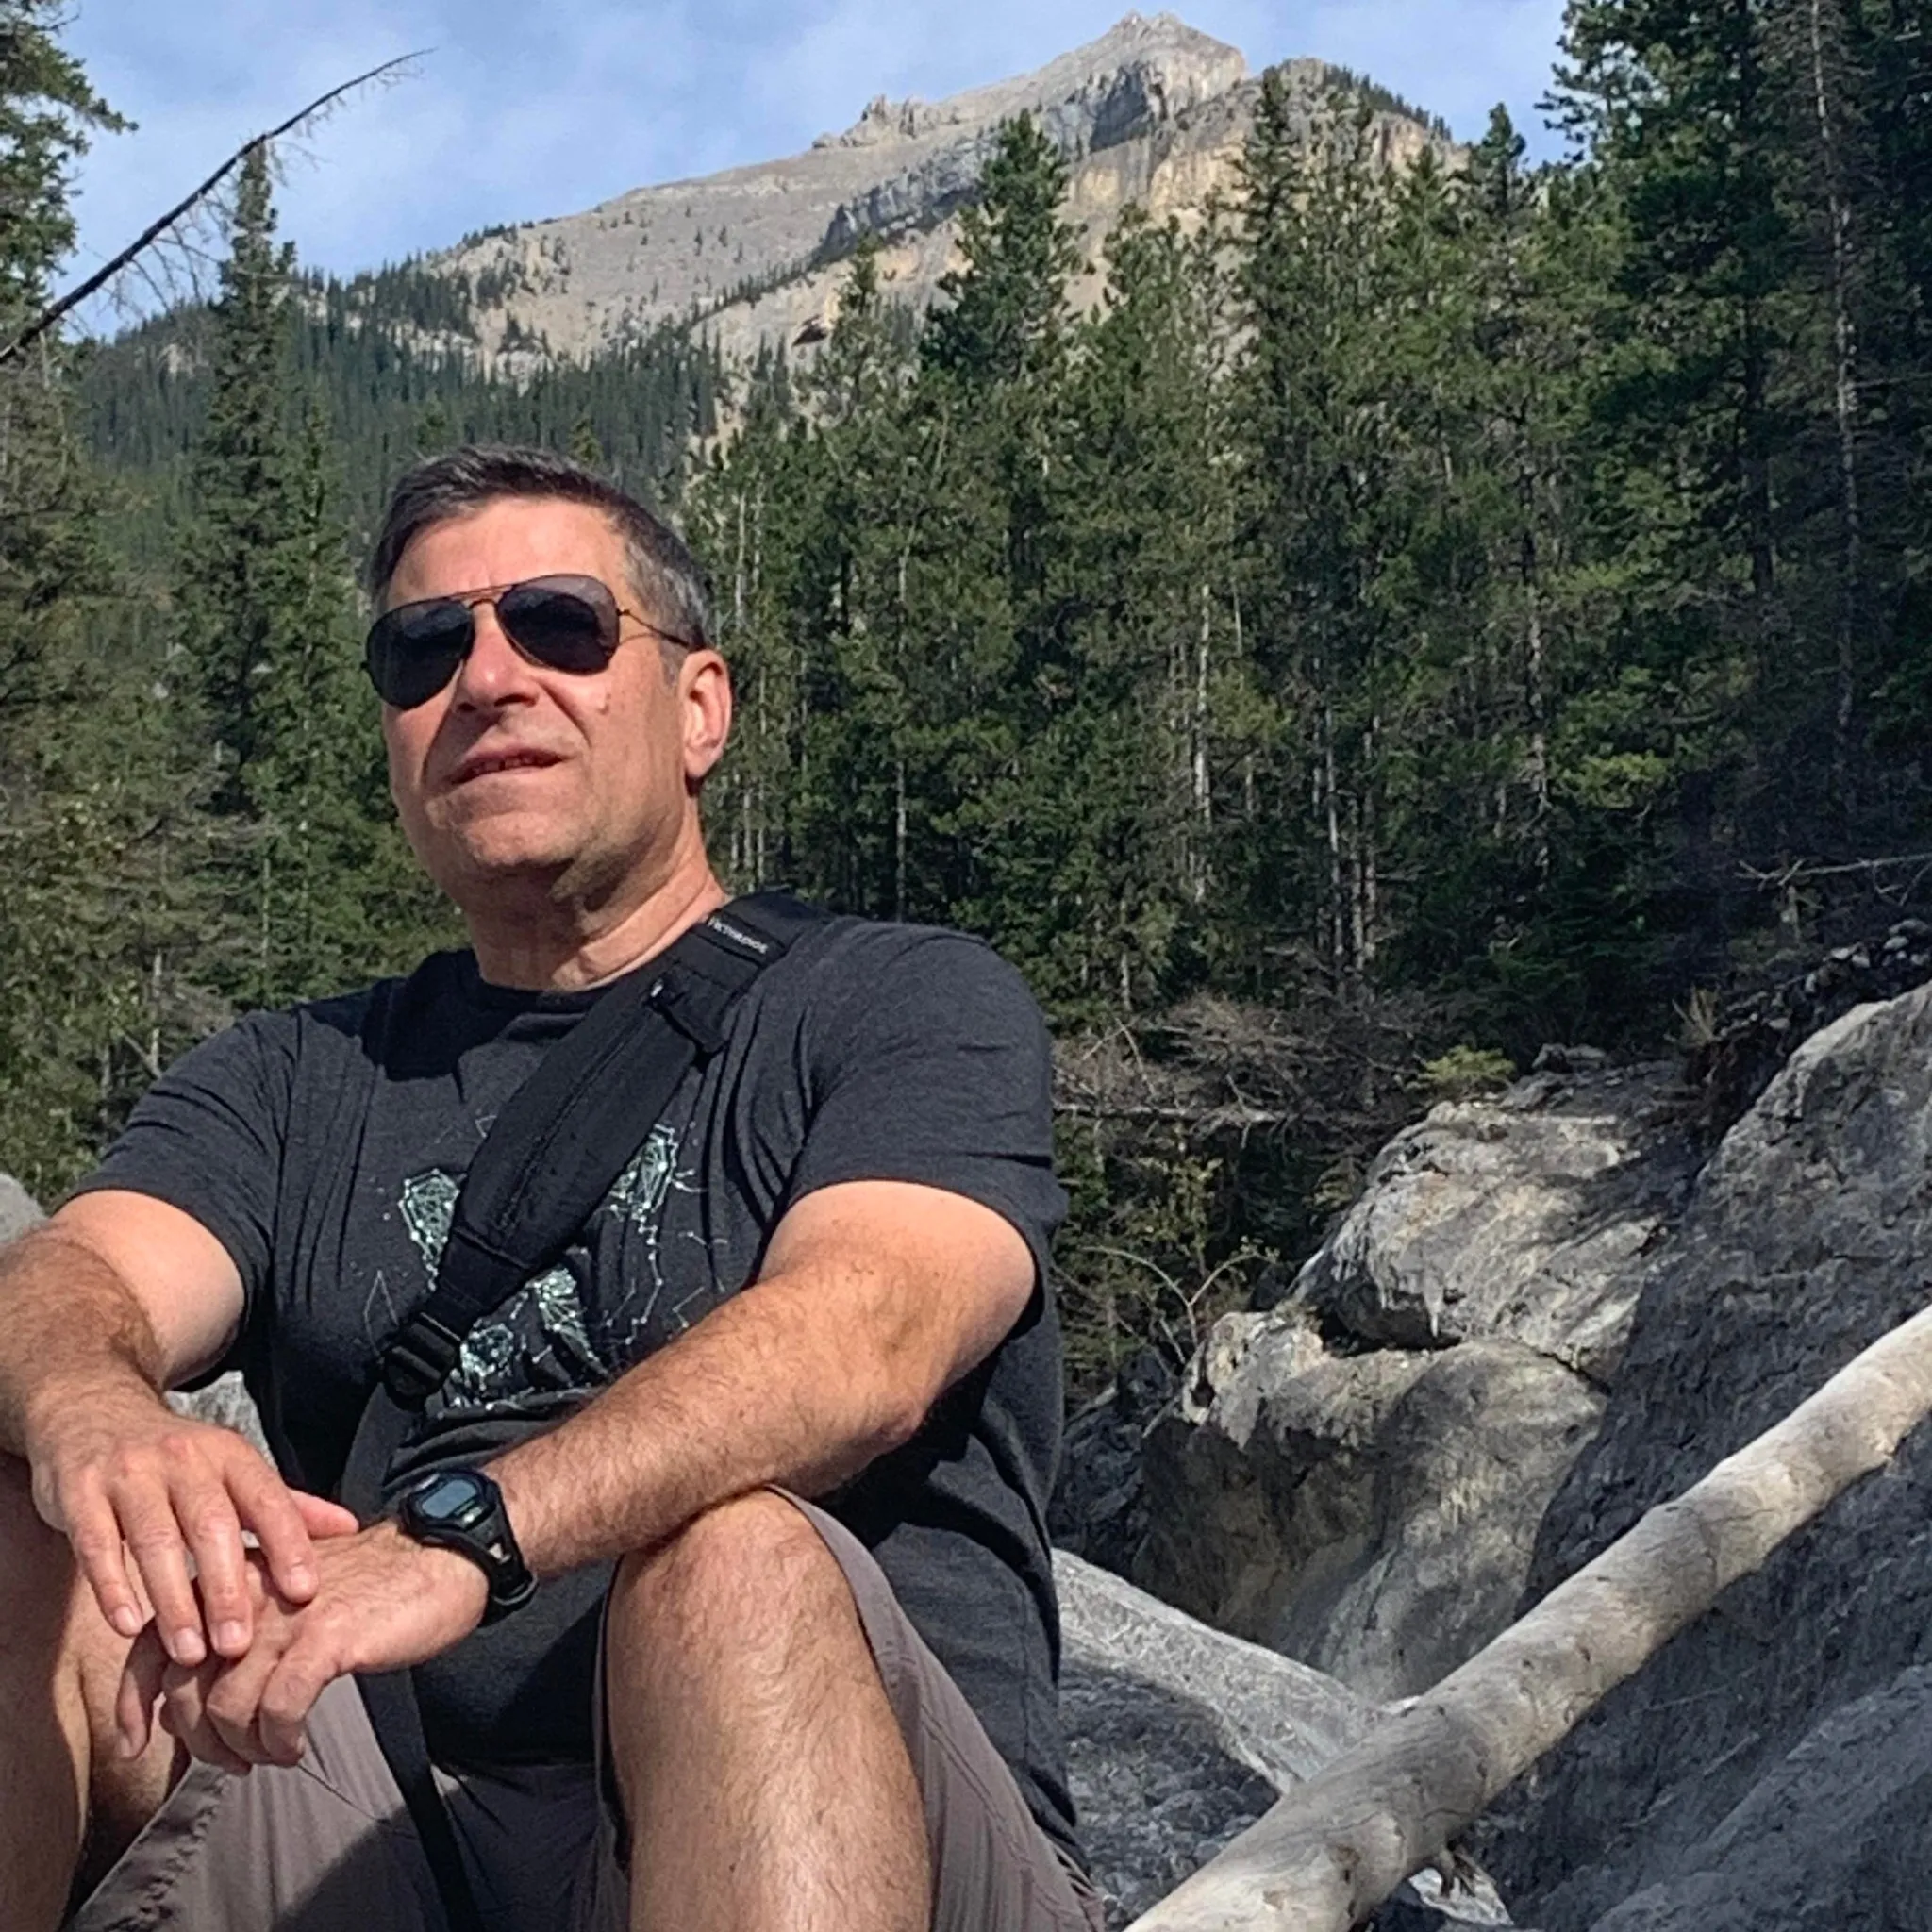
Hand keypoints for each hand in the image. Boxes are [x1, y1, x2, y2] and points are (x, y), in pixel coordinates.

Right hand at [28, 1381, 357, 1666]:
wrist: (94, 1410)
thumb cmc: (174, 1458)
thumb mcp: (232, 1468)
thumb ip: (286, 1503)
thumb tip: (349, 1528)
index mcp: (230, 1455)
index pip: (268, 1498)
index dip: (289, 1543)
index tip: (305, 1591)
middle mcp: (184, 1458)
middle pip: (212, 1525)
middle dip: (228, 1588)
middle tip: (239, 1644)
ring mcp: (130, 1473)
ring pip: (155, 1540)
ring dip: (173, 1601)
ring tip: (189, 1652)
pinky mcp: (80, 1492)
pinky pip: (97, 1543)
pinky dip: (113, 1586)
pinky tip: (128, 1624)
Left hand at [115, 1521, 490, 1769]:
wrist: (440, 1558)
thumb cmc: (368, 1587)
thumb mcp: (287, 1603)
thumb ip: (232, 1640)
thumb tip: (180, 1705)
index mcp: (232, 1579)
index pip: (151, 1645)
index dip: (133, 1703)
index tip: (136, 1743)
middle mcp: (248, 1593)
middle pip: (185, 1689)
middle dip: (200, 1743)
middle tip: (233, 1760)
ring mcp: (285, 1615)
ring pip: (226, 1709)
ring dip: (245, 1748)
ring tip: (274, 1753)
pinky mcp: (324, 1638)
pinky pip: (278, 1712)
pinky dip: (281, 1742)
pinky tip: (298, 1745)